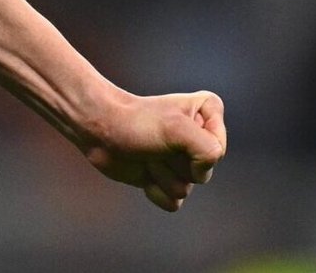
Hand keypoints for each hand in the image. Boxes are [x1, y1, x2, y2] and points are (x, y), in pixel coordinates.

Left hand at [83, 89, 225, 210]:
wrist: (98, 129)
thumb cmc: (136, 122)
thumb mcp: (178, 128)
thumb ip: (208, 149)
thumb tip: (200, 176)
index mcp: (208, 112)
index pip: (217, 150)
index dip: (193, 147)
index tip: (170, 127)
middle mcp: (200, 136)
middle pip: (202, 174)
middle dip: (173, 163)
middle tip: (154, 143)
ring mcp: (183, 159)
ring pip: (186, 189)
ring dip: (161, 175)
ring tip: (146, 153)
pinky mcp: (166, 178)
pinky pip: (174, 202)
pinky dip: (156, 191)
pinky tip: (143, 171)